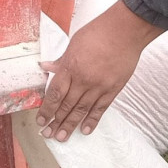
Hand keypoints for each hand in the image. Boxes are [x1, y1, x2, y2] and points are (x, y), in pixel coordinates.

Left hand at [38, 1, 162, 139]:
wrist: (126, 30)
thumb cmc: (99, 31)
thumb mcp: (74, 43)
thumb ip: (61, 60)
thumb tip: (46, 67)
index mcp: (71, 66)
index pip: (55, 93)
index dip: (47, 109)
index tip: (41, 120)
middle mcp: (83, 79)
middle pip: (67, 105)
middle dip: (56, 121)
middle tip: (48, 134)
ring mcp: (99, 86)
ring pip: (82, 110)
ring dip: (71, 125)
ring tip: (62, 137)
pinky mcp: (113, 89)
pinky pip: (100, 108)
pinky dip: (92, 120)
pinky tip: (85, 130)